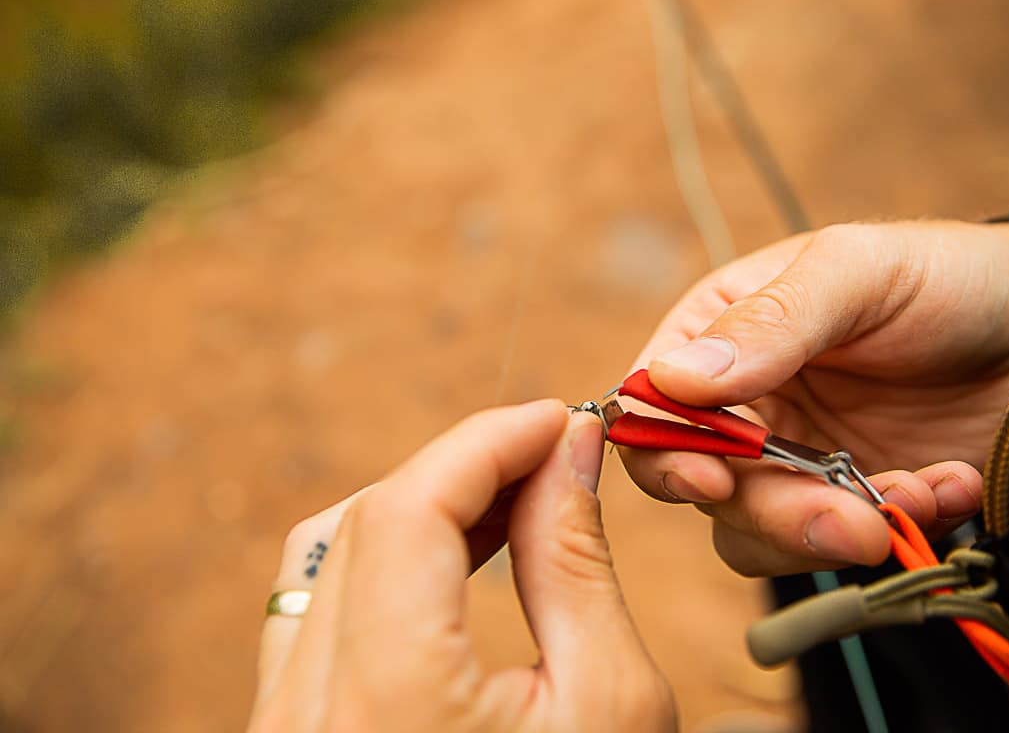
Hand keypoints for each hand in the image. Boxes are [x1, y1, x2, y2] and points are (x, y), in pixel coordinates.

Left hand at [249, 401, 676, 732]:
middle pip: (367, 522)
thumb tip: (568, 452)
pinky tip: (458, 556)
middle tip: (551, 455)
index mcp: (389, 705)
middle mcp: (307, 717)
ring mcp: (285, 731)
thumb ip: (575, 562)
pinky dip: (388, 560)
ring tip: (513, 500)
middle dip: (465, 467)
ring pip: (329, 558)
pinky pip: (318, 611)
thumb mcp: (610, 704)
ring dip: (423, 506)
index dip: (487, 439)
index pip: (411, 507)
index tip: (557, 418)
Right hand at [620, 221, 1008, 574]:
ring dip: (832, 530)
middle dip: (773, 511)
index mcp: (719, 336)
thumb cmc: (943, 274)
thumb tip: (673, 380)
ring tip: (919, 492)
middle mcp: (743, 407)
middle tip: (846, 519)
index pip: (649, 406)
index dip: (663, 449)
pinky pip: (842, 544)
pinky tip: (952, 483)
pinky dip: (895, 529)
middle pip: (704, 486)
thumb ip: (772, 321)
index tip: (713, 478)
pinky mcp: (853, 505)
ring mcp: (795, 462)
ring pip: (761, 535)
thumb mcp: (858, 271)